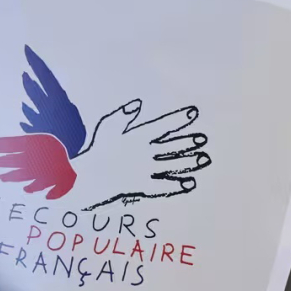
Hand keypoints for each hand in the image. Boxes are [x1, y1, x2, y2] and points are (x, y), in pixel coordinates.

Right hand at [72, 100, 211, 210]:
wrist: (87, 178)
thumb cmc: (97, 151)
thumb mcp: (106, 127)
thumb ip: (122, 115)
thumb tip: (137, 104)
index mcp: (137, 136)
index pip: (162, 126)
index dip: (178, 119)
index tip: (193, 114)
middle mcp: (145, 152)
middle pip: (171, 146)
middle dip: (188, 142)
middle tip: (202, 139)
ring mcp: (145, 170)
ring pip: (172, 164)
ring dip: (189, 161)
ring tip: (203, 158)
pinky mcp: (143, 186)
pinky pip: (164, 186)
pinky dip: (178, 185)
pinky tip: (190, 183)